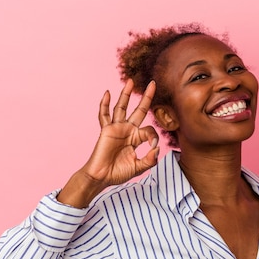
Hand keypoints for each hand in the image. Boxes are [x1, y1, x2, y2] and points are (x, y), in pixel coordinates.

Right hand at [57, 79, 158, 207]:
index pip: (150, 130)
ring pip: (121, 107)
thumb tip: (157, 149)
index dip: (154, 137)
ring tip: (130, 81)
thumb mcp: (138, 167)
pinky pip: (104, 115)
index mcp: (136, 138)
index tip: (153, 147)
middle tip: (153, 84)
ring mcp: (116, 128)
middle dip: (146, 97)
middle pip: (139, 110)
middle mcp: (127, 130)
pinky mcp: (106, 130)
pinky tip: (107, 93)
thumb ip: (149, 160)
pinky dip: (104, 104)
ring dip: (125, 94)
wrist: (101, 177)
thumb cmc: (118, 173)